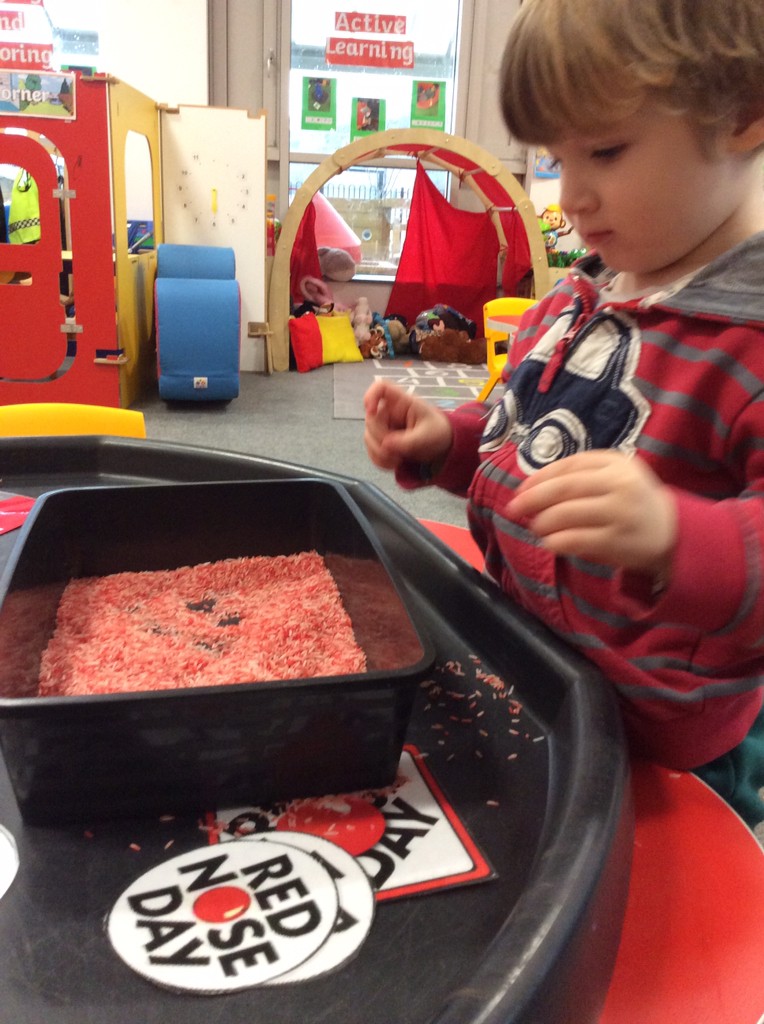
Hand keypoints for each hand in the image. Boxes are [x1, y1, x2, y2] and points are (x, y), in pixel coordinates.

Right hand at [364, 380, 452, 471]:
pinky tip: (394, 464)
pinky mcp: (381, 441)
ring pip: (368, 437)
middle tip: (397, 454)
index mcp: (402, 402)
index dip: (371, 395)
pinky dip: (380, 460)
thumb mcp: (427, 437)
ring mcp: (383, 426)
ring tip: (398, 461)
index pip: (381, 388)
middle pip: (371, 420)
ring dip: (379, 453)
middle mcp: (389, 412)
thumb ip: (407, 442)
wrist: (442, 447)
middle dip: (380, 440)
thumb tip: (385, 445)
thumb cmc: (438, 433)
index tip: (370, 411)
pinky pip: (371, 450)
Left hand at [508, 450, 677, 574]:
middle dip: (533, 498)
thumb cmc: (636, 503)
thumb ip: (584, 474)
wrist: (675, 533)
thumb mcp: (618, 476)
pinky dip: (556, 541)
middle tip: (514, 508)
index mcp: (617, 464)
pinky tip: (549, 543)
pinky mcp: (616, 541)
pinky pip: (575, 540)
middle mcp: (619, 485)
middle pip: (564, 487)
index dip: (540, 477)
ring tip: (535, 527)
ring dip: (542, 521)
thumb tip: (534, 486)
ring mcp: (619, 513)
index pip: (569, 465)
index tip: (521, 488)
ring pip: (566, 514)